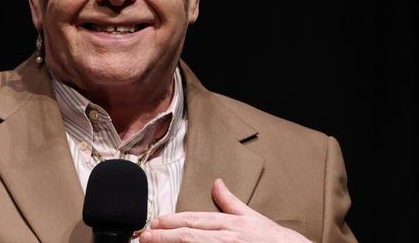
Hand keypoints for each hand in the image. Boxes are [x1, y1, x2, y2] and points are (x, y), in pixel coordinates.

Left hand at [139, 179, 310, 242]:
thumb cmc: (274, 240)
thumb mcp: (251, 217)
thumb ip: (230, 201)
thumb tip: (217, 183)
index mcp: (230, 223)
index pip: (193, 220)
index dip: (171, 220)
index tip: (153, 221)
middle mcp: (226, 237)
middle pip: (188, 235)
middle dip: (163, 235)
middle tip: (144, 235)